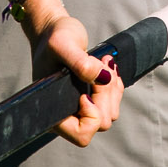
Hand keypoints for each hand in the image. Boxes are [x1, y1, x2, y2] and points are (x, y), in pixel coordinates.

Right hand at [23, 7, 121, 146]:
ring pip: (110, 113)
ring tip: (104, 64)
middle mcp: (67, 114)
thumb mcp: (63, 45)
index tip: (85, 92)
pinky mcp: (91, 97)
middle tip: (100, 67)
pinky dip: (115, 85)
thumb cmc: (52, 39)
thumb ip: (81, 63)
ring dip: (113, 89)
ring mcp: (80, 107)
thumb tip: (103, 79)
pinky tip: (107, 67)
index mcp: (54, 111)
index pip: (82, 135)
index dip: (92, 115)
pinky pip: (113, 101)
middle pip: (102, 122)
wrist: (53, 31)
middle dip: (106, 95)